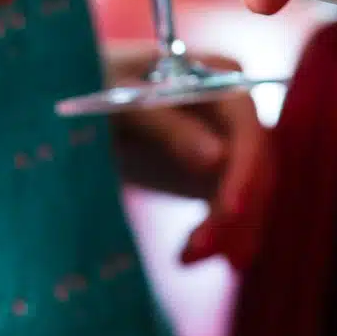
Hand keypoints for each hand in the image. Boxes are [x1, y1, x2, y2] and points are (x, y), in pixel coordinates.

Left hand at [107, 46, 273, 268]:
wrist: (80, 98)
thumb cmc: (97, 83)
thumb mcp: (122, 100)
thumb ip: (166, 124)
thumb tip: (216, 158)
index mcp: (221, 77)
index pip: (248, 129)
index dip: (245, 172)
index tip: (229, 212)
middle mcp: (235, 110)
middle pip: (257, 167)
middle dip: (237, 212)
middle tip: (201, 250)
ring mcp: (229, 143)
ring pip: (249, 194)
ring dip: (228, 232)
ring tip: (188, 258)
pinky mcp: (216, 174)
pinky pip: (228, 209)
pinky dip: (215, 235)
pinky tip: (186, 256)